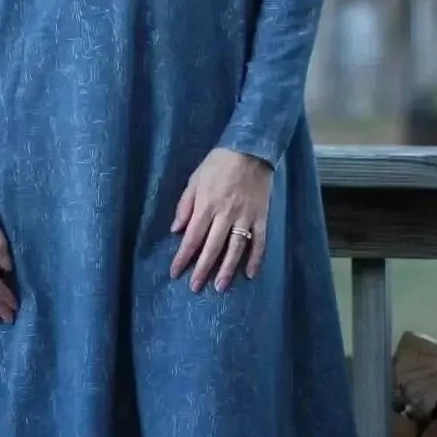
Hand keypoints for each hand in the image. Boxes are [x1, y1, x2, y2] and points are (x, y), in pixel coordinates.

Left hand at [170, 148, 272, 292]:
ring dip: (227, 269)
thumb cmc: (219, 162)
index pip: (192, 237)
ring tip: (220, 287)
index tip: (175, 272)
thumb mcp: (195, 178)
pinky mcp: (261, 216)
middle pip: (212, 247)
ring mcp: (245, 217)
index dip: (183, 256)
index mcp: (207, 205)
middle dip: (202, 269)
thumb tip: (176, 230)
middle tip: (195, 287)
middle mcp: (225, 214)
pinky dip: (255, 258)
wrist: (252, 149)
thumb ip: (185, 205)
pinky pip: (259, 241)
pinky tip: (250, 274)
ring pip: (235, 248)